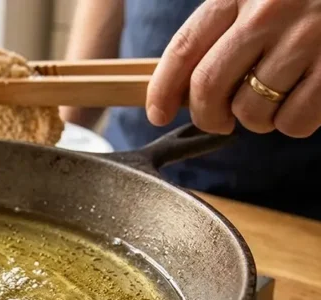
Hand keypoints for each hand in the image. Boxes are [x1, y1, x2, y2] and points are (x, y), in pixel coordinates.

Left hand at [146, 0, 320, 137]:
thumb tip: (182, 87)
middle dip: (206, 116)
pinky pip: (295, 122)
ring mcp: (307, 37)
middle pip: (208, 86)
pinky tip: (304, 100)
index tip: (157, 114)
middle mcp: (268, 12)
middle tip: (218, 122)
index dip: (163, 89)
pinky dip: (292, 124)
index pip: (183, 48)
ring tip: (273, 99)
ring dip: (255, 120)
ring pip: (252, 110)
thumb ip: (224, 29)